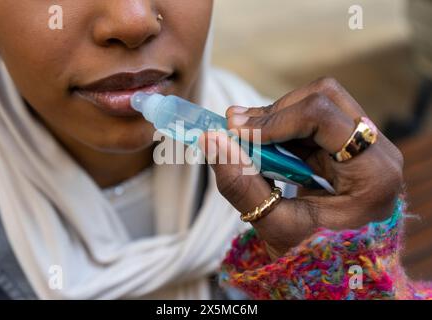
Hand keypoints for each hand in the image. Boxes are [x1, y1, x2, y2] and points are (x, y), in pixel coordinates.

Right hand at [199, 77, 403, 258]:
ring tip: (243, 139)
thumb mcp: (277, 228)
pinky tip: (260, 146)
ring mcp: (364, 147)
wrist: (339, 272)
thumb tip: (211, 140)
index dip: (275, 118)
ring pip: (317, 103)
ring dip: (275, 118)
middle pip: (324, 98)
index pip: (323, 117)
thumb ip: (243, 186)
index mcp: (373, 173)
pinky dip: (281, 129)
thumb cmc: (316, 256)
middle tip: (235, 130)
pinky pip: (311, 122)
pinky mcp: (346, 148)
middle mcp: (376, 151)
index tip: (235, 132)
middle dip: (275, 112)